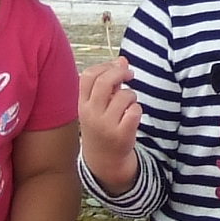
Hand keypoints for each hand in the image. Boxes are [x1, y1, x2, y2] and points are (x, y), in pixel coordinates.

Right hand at [80, 56, 141, 192]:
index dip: (104, 66)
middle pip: (105, 82)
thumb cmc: (102, 126)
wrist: (105, 160)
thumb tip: (123, 60)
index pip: (88, 75)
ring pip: (125, 95)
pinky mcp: (122, 134)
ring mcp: (106, 125)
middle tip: (130, 75)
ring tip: (128, 104)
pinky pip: (135, 110)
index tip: (116, 67)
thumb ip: (109, 83)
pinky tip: (132, 116)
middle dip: (120, 73)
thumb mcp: (98, 106)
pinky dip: (137, 109)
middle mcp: (91, 114)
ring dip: (131, 95)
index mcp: (82, 104)